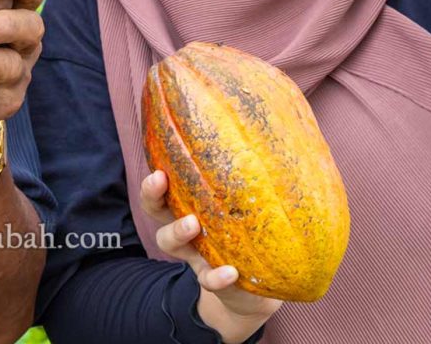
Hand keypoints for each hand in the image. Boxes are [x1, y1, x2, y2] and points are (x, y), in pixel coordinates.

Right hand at [141, 171, 280, 338]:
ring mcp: (196, 256)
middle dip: (152, 194)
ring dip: (177, 231)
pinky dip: (216, 276)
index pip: (167, 185)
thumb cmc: (256, 235)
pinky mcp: (214, 281)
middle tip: (159, 180)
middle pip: (156, 209)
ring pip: (170, 242)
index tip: (160, 166)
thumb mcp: (253, 205)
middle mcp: (187, 229)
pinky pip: (208, 280)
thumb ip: (257, 180)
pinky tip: (230, 272)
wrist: (257, 292)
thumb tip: (278, 138)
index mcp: (194, 205)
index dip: (157, 176)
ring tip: (193, 224)